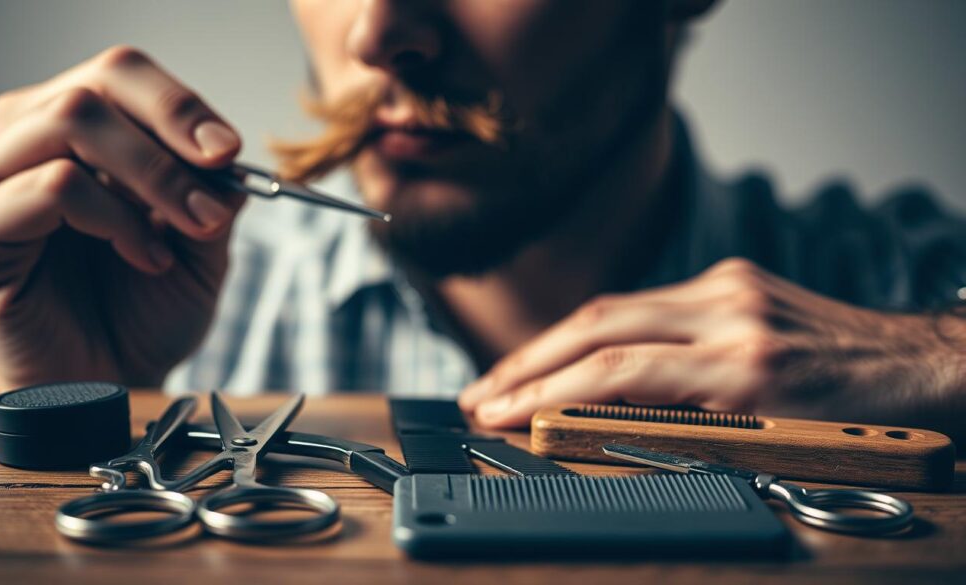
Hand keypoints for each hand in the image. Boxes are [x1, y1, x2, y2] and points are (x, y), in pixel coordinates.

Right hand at [0, 46, 244, 389]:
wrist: (114, 382)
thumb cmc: (146, 309)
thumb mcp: (201, 241)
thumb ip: (212, 189)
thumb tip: (225, 151)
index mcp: (70, 130)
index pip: (119, 75)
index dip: (179, 105)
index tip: (228, 152)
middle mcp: (20, 142)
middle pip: (93, 90)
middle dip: (170, 145)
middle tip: (214, 206)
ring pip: (70, 123)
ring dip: (149, 180)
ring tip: (176, 242)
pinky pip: (51, 186)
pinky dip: (113, 218)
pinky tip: (142, 258)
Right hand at [459, 258, 965, 434]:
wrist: (927, 366)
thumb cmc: (866, 420)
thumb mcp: (779, 449)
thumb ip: (685, 434)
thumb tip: (600, 432)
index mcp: (745, 364)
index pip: (617, 370)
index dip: (545, 393)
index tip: (498, 414)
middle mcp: (731, 312)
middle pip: (599, 322)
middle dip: (527, 361)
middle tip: (479, 394)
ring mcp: (731, 287)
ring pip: (614, 306)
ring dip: (553, 345)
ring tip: (509, 378)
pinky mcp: (732, 279)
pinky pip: (646, 302)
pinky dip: (596, 332)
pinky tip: (569, 354)